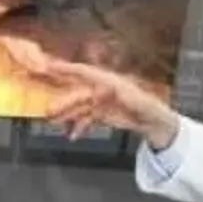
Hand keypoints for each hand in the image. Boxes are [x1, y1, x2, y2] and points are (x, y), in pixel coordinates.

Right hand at [31, 58, 178, 144]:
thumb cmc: (149, 107)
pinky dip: (78, 127)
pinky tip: (72, 135)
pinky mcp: (101, 114)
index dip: (67, 69)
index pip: (85, 72)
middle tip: (48, 108)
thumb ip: (124, 96)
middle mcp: (101, 89)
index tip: (49, 66)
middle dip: (63, 100)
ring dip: (66, 115)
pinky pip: (85, 119)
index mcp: (109, 81)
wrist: (155, 122)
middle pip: (78, 93)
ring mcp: (100, 102)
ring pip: (79, 107)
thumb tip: (110, 89)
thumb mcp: (139, 101)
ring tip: (53, 123)